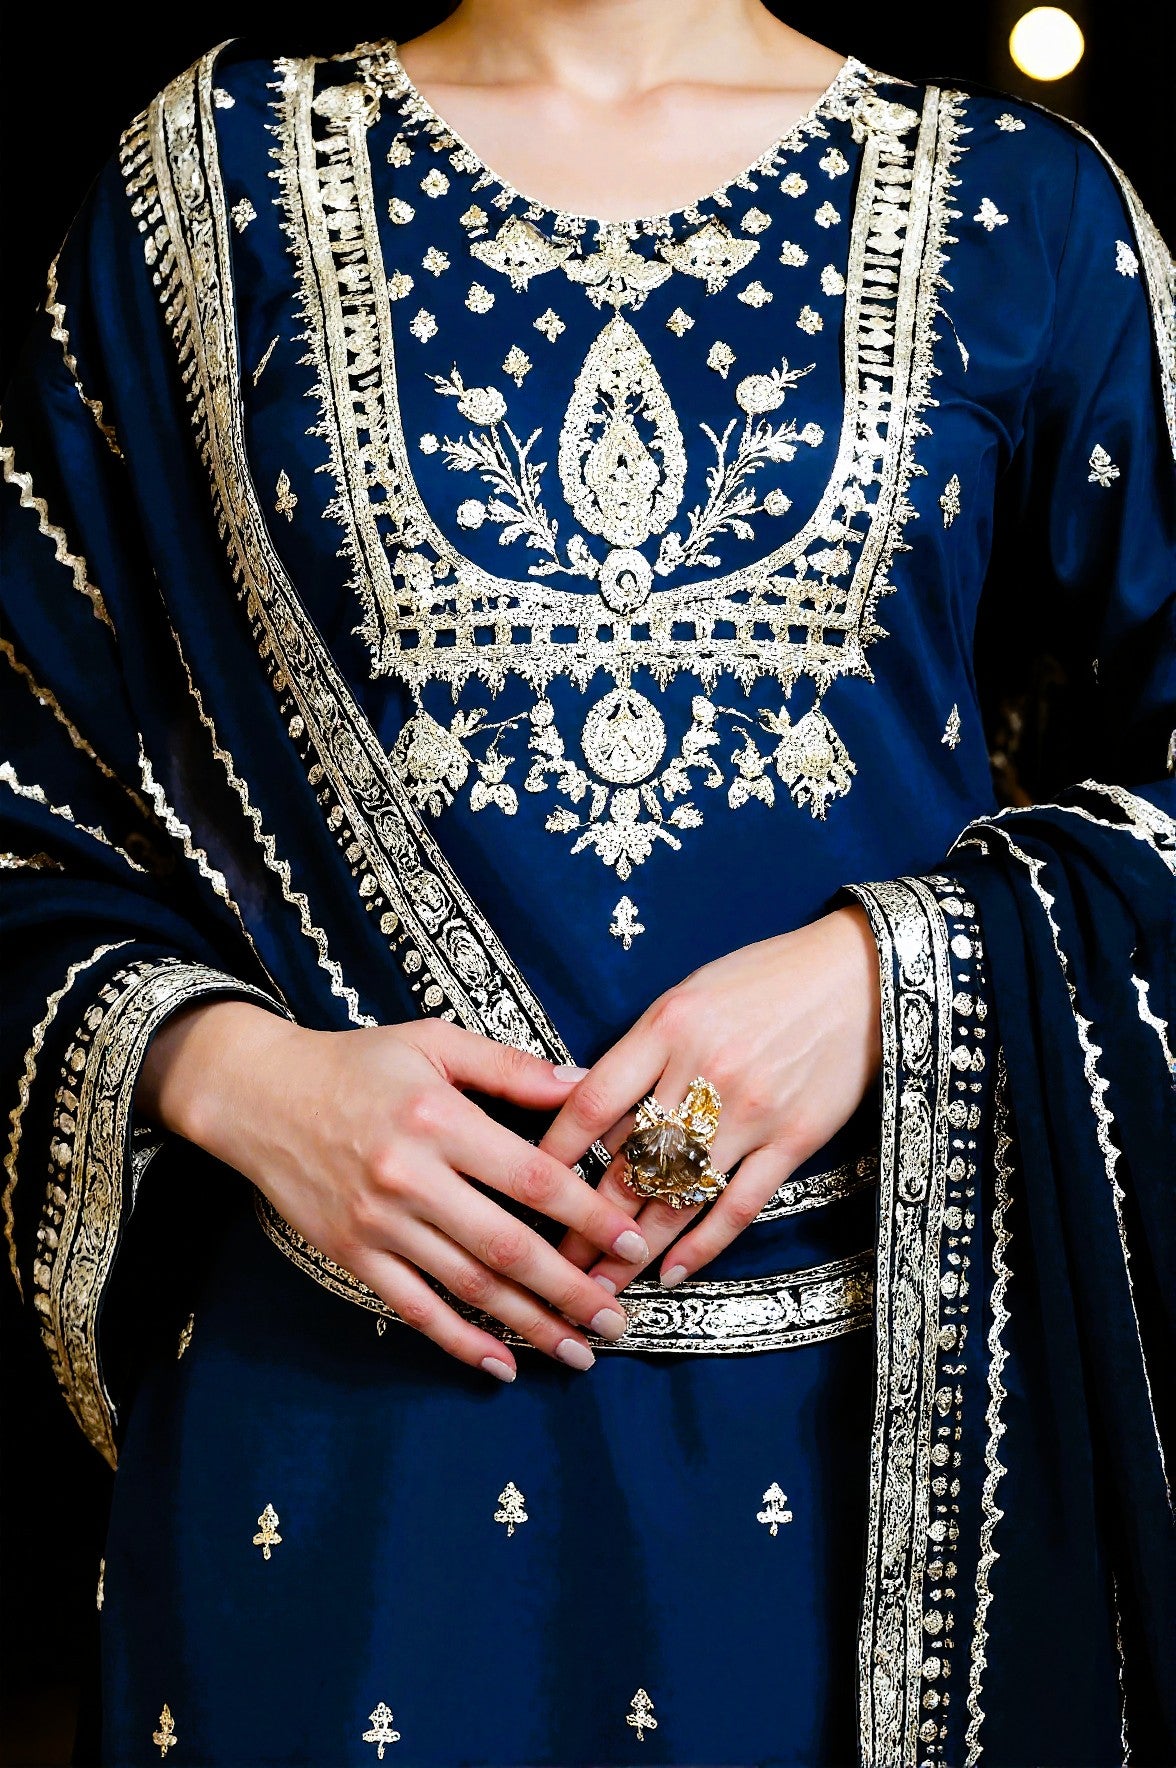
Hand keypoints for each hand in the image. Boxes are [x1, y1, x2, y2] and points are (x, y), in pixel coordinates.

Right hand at [138, 1002, 651, 1379]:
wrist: (259, 1094)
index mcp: (440, 1120)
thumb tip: (581, 1083)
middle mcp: (410, 1177)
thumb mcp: (433, 1041)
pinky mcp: (352, 1255)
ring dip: (529, 1326)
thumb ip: (507, 1067)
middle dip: (570, 1291)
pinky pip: (415, 1309)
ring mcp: (378, 1224)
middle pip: (507, 1248)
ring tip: (579, 1351)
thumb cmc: (356, 1063)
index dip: (587, 1216)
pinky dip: (460, 1343)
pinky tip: (503, 1365)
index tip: (630, 1244)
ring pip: (467, 1288)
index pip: (532, 1178)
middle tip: (618, 1320)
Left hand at [539, 904, 881, 1293]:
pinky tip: (671, 1273)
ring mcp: (751, 1110)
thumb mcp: (689, 994)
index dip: (551, 1155)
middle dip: (583, 1222)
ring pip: (678, 1195)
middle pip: (628, 1163)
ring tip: (601, 1287)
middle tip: (553, 1264)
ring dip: (634, 1248)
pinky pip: (740, 1205)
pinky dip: (703, 1245)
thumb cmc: (764, 978)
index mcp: (667, 1027)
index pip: (591, 1104)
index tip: (524, 1188)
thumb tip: (588, 1106)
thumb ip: (642, 1050)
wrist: (858, 974)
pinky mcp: (795, 1138)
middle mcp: (704, 1071)